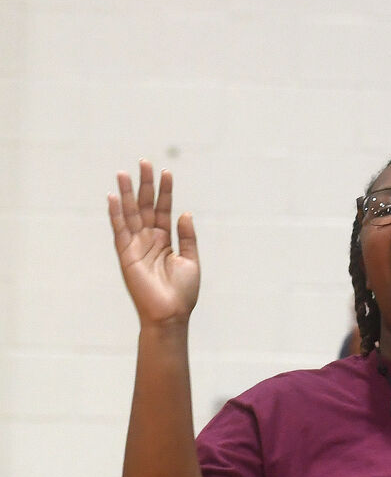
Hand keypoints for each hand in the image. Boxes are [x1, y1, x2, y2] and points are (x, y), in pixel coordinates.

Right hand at [108, 162, 199, 326]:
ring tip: (125, 173)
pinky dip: (116, 214)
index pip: (163, 209)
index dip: (165, 191)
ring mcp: (136, 245)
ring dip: (127, 194)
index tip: (166, 171)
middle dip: (145, 185)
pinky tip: (114, 197)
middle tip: (144, 162)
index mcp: (165, 239)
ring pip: (130, 214)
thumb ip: (187, 236)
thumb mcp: (191, 259)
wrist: (171, 314)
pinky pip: (120, 231)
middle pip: (145, 206)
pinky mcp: (126, 255)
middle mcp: (149, 239)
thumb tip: (184, 213)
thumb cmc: (182, 291)